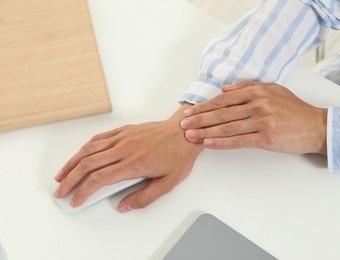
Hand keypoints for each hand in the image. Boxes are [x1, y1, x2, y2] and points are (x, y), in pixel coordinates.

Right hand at [54, 104, 203, 211]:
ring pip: (89, 149)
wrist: (185, 132)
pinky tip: (79, 155)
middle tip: (60, 191)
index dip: (83, 191)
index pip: (99, 179)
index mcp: (134, 163)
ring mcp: (123, 137)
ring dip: (72, 162)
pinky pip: (99, 138)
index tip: (76, 200)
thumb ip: (144, 197)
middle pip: (88, 164)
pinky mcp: (124, 130)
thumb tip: (124, 206)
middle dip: (70, 179)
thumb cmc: (178, 156)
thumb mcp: (168, 183)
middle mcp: (124, 149)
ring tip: (61, 175)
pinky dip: (85, 148)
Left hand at [180, 81, 326, 153]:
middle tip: (183, 123)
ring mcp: (262, 121)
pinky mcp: (266, 137)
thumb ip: (249, 86)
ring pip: (227, 126)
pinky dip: (222, 143)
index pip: (224, 98)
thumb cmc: (294, 110)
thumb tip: (225, 87)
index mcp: (257, 92)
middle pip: (222, 112)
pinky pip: (239, 141)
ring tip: (190, 134)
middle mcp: (258, 104)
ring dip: (206, 131)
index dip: (205, 105)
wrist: (316, 126)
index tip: (190, 110)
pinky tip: (209, 144)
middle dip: (200, 118)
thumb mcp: (274, 90)